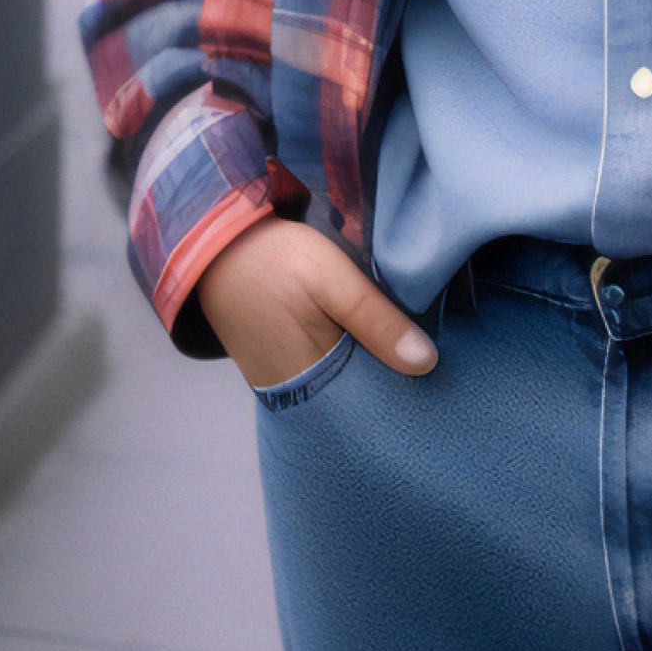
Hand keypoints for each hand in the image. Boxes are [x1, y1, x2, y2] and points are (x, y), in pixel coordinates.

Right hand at [195, 214, 438, 392]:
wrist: (213, 246)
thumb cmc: (274, 259)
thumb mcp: (332, 279)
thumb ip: (376, 320)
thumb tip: (427, 363)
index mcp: (310, 380)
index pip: (373, 405)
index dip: (406, 391)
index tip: (438, 372)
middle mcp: (295, 393)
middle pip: (359, 399)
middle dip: (392, 382)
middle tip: (430, 358)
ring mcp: (284, 381)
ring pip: (344, 385)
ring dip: (370, 368)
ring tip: (405, 348)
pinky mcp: (280, 364)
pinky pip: (326, 373)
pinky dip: (349, 360)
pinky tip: (370, 341)